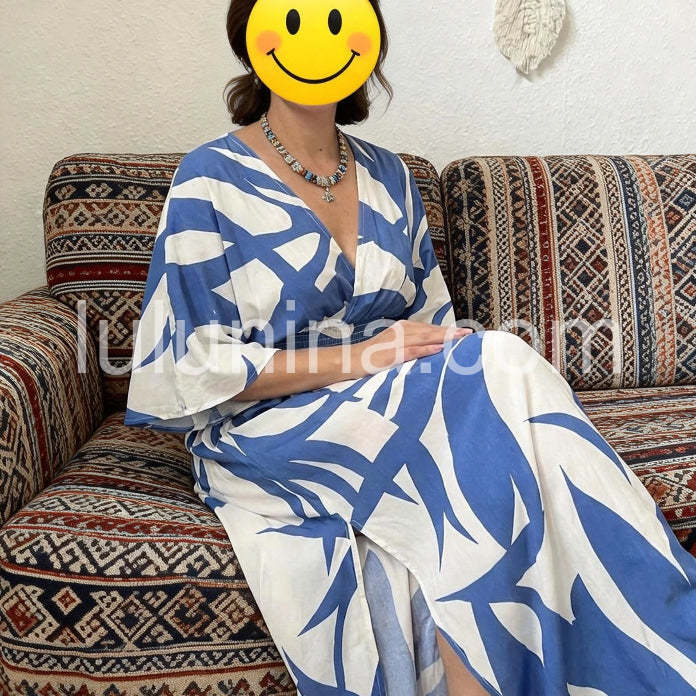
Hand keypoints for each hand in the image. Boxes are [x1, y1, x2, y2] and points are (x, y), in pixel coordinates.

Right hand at [351, 320, 472, 375]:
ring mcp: (397, 341)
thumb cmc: (372, 357)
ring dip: (444, 337)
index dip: (448, 330)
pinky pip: (412, 350)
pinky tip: (439, 348)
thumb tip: (432, 348)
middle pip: (432, 330)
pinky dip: (426, 349)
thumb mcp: (394, 347)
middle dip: (451, 332)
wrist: (351, 360)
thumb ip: (411, 346)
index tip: (465, 332)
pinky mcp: (392, 353)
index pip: (430, 328)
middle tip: (470, 333)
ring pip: (425, 337)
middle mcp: (402, 330)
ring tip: (461, 338)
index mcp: (403, 328)